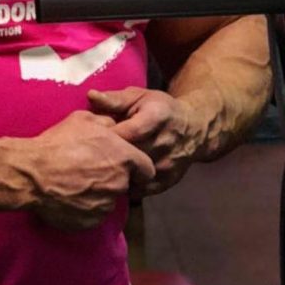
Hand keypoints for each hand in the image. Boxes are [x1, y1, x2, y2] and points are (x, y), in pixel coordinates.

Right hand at [26, 110, 155, 231]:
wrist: (32, 173)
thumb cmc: (58, 143)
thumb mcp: (83, 120)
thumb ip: (107, 123)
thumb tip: (114, 127)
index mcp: (124, 158)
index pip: (147, 169)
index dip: (137, 167)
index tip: (125, 165)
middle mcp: (119, 183)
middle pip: (125, 184)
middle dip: (113, 178)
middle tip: (91, 170)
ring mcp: (105, 205)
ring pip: (108, 200)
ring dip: (98, 193)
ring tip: (75, 183)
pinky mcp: (90, 222)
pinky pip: (93, 215)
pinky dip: (84, 208)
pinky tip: (68, 196)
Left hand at [88, 87, 202, 197]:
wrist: (193, 130)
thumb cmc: (160, 109)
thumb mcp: (139, 97)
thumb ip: (114, 99)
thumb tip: (91, 95)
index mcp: (157, 117)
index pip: (127, 132)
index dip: (106, 136)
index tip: (91, 136)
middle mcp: (165, 143)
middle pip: (128, 155)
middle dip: (107, 154)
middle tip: (91, 152)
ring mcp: (167, 165)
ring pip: (131, 175)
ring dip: (115, 171)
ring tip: (101, 164)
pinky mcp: (167, 182)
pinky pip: (138, 189)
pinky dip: (125, 184)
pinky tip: (116, 175)